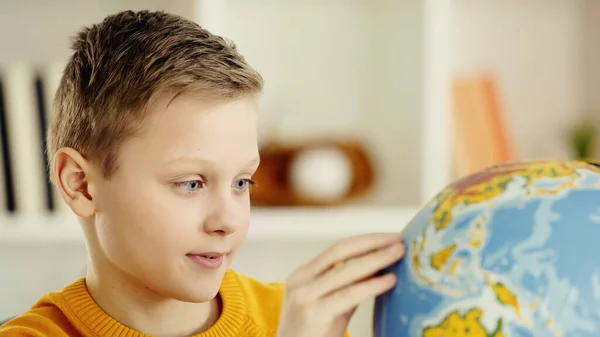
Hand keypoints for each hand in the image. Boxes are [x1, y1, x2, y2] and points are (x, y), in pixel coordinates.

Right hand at [276, 233, 404, 336]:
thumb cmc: (312, 336)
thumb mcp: (328, 305)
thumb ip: (348, 287)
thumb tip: (378, 268)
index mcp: (302, 275)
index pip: (336, 249)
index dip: (364, 240)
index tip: (389, 237)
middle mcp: (301, 281)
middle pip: (340, 251)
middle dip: (372, 243)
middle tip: (398, 240)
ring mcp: (305, 296)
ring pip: (346, 270)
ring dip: (376, 259)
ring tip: (398, 254)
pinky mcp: (314, 314)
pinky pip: (349, 294)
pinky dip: (372, 285)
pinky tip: (389, 280)